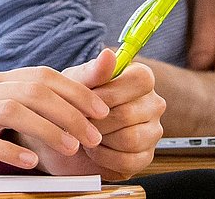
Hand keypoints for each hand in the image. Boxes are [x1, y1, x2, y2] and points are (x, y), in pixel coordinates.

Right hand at [0, 66, 109, 179]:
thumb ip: (15, 106)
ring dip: (48, 127)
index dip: (76, 90)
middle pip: (34, 90)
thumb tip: (57, 111)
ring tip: (70, 147)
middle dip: (71, 110)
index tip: (101, 109)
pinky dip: (10, 148)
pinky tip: (28, 160)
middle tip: (93, 133)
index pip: (42, 76)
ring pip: (14, 109)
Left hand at [34, 49, 163, 179]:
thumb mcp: (75, 82)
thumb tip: (108, 54)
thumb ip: (92, 71)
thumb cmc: (72, 100)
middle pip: (129, 113)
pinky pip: (128, 161)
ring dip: (100, 139)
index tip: (88, 99)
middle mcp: (152, 104)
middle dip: (96, 120)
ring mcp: (153, 131)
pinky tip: (93, 150)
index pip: (141, 80)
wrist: (62, 132)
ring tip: (86, 134)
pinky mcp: (146, 156)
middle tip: (80, 120)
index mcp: (140, 78)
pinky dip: (104, 157)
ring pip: (130, 139)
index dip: (110, 93)